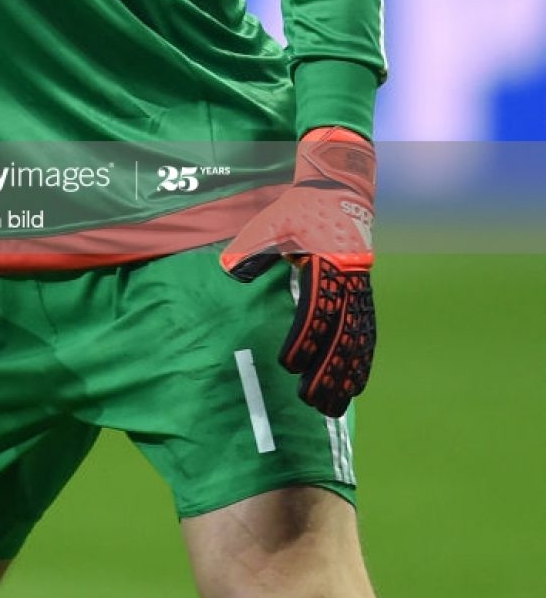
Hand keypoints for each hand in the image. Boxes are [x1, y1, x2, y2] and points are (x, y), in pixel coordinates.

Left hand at [220, 127, 376, 417]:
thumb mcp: (271, 221)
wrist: (339, 190)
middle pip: (342, 335)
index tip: (288, 364)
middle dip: (327, 371)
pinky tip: (355, 387)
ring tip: (332, 407)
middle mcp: (349, 281)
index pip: (316, 310)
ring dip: (346, 376)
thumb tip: (229, 270)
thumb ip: (252, 247)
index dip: (304, 339)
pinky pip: (367, 334)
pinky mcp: (364, 294)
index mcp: (327, 263)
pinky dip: (362, 362)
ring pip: (358, 341)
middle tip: (309, 401)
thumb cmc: (300, 208)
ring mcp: (360, 290)